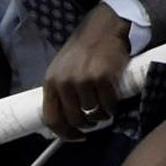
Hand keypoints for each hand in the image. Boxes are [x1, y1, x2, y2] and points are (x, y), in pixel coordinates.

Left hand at [42, 3, 131, 139]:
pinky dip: (113, 108)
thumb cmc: (83, 51)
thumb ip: (62, 91)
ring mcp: (84, 80)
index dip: (65, 133)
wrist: (103, 28)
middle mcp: (65, 82)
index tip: (77, 136)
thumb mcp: (63, 69)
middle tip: (96, 119)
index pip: (52, 118)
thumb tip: (68, 120)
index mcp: (51, 82)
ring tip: (106, 108)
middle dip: (88, 124)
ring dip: (102, 116)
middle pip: (75, 119)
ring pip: (94, 114)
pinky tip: (114, 102)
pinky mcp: (103, 77)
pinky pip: (109, 105)